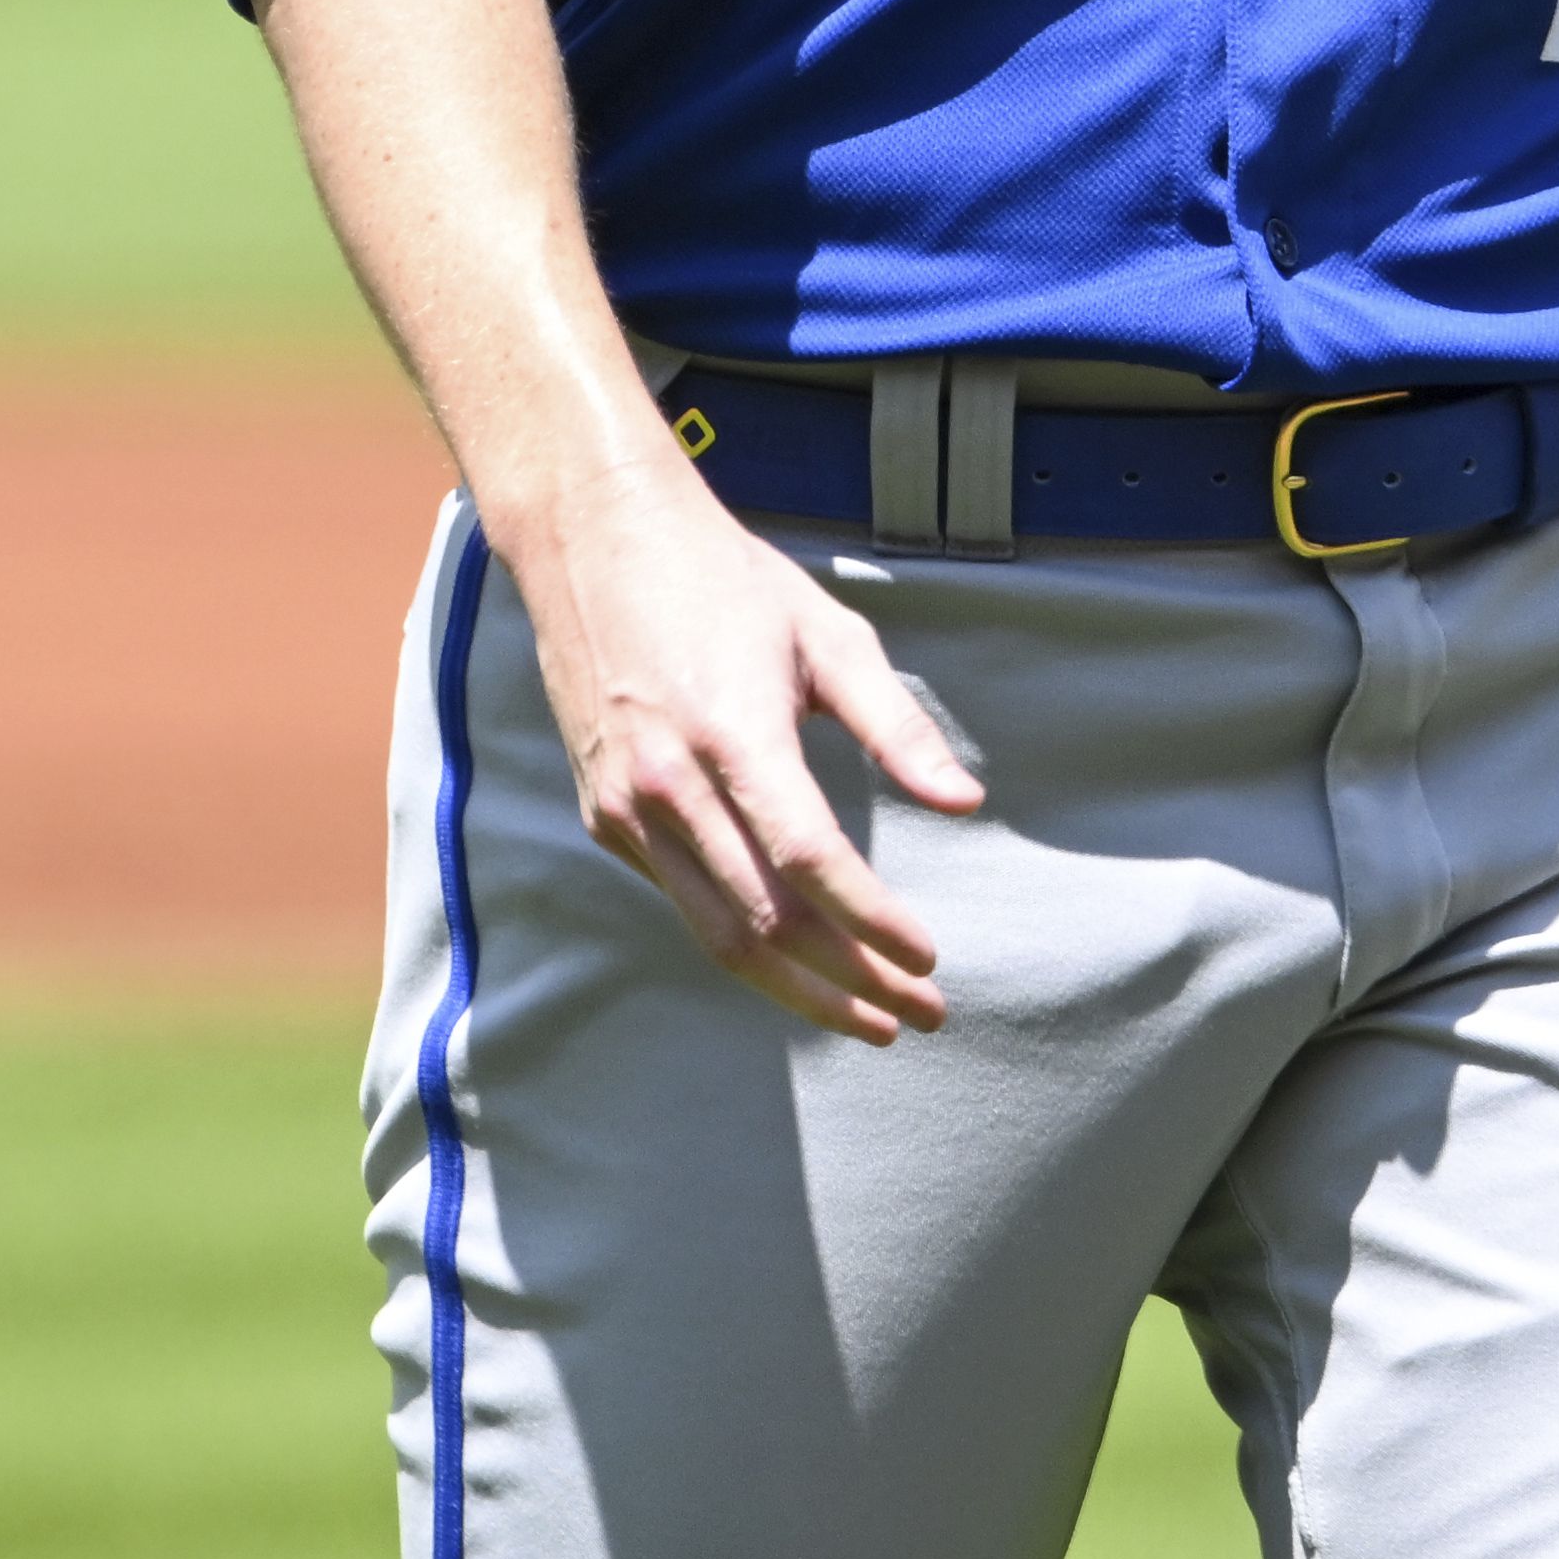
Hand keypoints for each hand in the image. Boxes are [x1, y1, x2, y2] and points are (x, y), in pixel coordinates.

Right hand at [508, 462, 983, 1045]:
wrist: (593, 541)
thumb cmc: (723, 580)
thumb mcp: (826, 634)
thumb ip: (897, 725)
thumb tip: (965, 801)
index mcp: (732, 731)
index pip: (810, 860)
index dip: (873, 923)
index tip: (929, 960)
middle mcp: (669, 783)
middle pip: (763, 923)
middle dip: (849, 982)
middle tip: (920, 1014)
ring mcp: (627, 808)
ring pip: (716, 936)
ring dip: (798, 991)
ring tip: (871, 1017)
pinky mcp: (605, 819)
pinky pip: (683, 903)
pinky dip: (743, 946)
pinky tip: (798, 960)